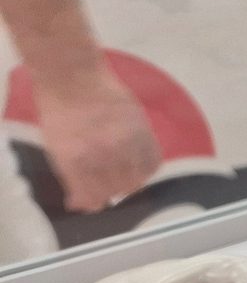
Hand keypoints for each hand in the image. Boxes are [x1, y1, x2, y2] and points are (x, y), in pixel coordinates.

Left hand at [34, 69, 160, 212]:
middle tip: (105, 182)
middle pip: (117, 190)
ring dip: (130, 180)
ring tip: (121, 172)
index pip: (94, 198)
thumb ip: (71, 179)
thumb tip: (80, 205)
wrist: (73, 77)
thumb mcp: (56, 149)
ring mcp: (125, 142)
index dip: (93, 201)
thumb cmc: (59, 112)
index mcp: (77, 161)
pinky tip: (137, 163)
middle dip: (110, 190)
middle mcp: (104, 154)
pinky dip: (147, 168)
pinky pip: (154, 161)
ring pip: (138, 179)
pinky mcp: (143, 130)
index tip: (92, 199)